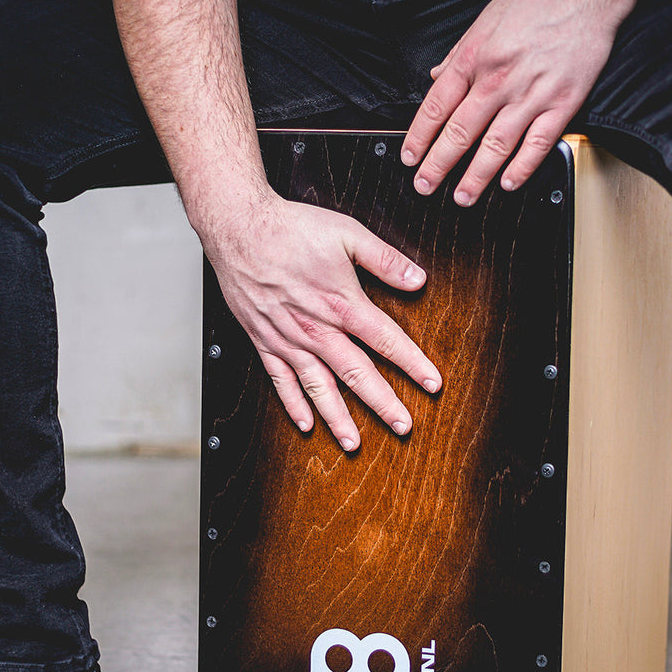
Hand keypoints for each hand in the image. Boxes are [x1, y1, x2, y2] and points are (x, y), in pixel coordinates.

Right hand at [202, 196, 442, 450]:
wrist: (238, 228)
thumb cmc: (291, 228)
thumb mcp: (347, 234)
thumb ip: (384, 260)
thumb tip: (418, 278)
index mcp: (342, 304)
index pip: (386, 341)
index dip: (412, 364)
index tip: (432, 385)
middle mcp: (317, 329)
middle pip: (356, 374)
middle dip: (382, 403)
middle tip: (403, 427)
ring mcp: (289, 339)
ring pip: (319, 387)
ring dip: (338, 418)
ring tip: (354, 443)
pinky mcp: (264, 340)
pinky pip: (280, 380)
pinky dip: (293, 404)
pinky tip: (306, 424)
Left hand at [401, 0, 639, 203]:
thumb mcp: (486, 18)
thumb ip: (460, 53)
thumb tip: (438, 78)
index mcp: (476, 57)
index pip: (437, 105)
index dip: (419, 136)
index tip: (410, 156)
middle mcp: (498, 79)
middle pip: (460, 132)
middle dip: (438, 165)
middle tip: (425, 186)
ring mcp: (531, 94)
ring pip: (495, 145)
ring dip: (476, 176)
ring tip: (462, 196)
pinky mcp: (562, 103)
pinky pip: (537, 144)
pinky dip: (521, 168)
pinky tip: (508, 183)